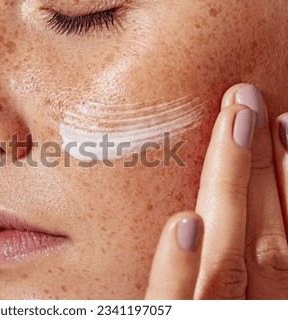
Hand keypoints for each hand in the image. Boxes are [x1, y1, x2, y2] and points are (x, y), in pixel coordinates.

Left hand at [145, 84, 287, 298]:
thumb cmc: (201, 317)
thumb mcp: (230, 290)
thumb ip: (234, 255)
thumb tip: (212, 199)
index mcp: (268, 301)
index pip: (284, 238)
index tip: (282, 122)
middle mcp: (250, 310)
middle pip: (267, 241)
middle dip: (264, 166)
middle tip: (247, 100)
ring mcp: (209, 319)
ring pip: (229, 261)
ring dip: (233, 188)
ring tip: (234, 123)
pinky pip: (171, 306)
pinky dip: (179, 268)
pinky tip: (183, 222)